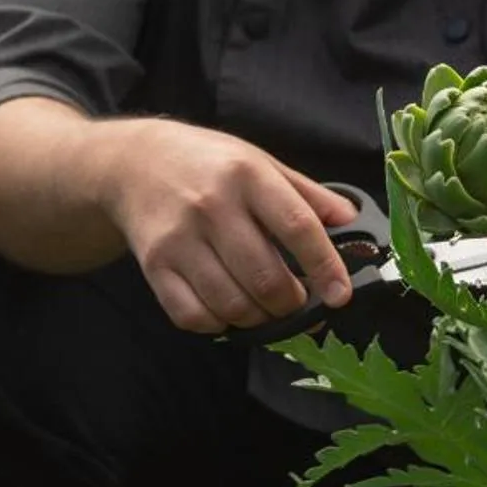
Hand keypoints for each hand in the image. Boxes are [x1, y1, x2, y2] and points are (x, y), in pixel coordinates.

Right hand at [105, 121, 359, 334]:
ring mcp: (178, 239)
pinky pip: (192, 316)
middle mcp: (212, 206)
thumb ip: (306, 193)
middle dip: (290, 303)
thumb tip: (352, 222)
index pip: (298, 227)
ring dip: (257, 318)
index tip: (340, 295)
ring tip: (263, 307)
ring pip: (231, 304)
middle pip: (265, 277)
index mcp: (247, 175)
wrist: (134, 163)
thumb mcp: (259, 161)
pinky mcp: (153, 266)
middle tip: (294, 300)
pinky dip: (217, 324)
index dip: (325, 266)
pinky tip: (226, 309)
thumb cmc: (208, 163)